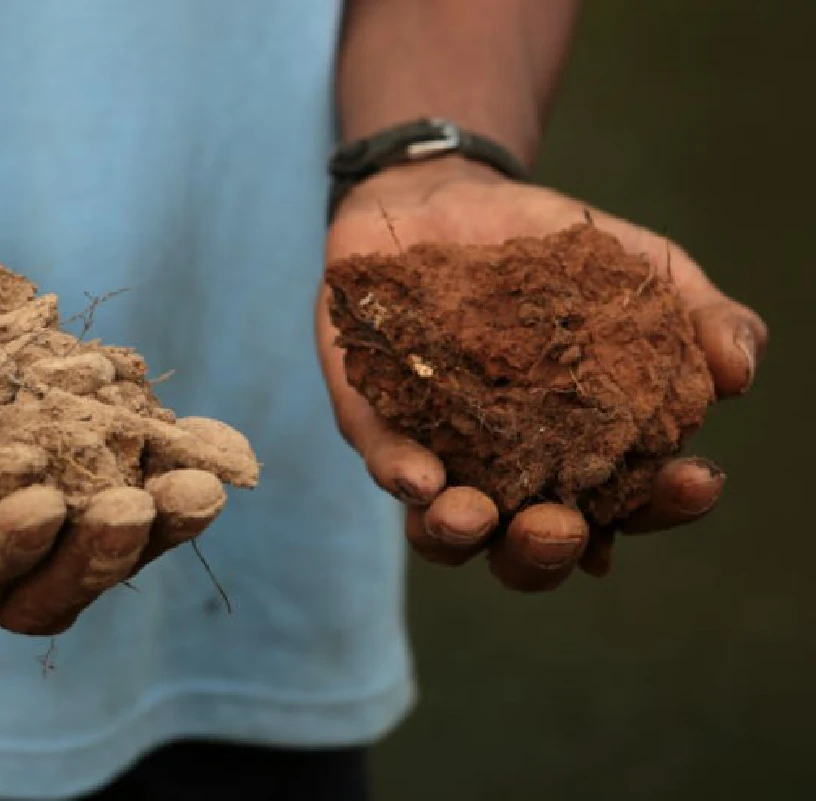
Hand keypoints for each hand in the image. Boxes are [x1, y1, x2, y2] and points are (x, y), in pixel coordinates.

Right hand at [0, 240, 236, 633]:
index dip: (4, 556)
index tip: (39, 505)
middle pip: (56, 582)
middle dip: (100, 557)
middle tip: (138, 512)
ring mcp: (48, 491)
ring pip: (113, 535)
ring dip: (163, 524)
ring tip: (200, 491)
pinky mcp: (87, 444)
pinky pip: (143, 464)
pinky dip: (184, 459)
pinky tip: (220, 449)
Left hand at [317, 159, 767, 590]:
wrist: (445, 197)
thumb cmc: (550, 249)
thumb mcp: (639, 268)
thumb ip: (698, 314)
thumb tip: (738, 372)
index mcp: (582, 454)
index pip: (626, 506)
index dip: (661, 507)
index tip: (691, 479)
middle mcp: (508, 471)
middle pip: (526, 548)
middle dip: (544, 551)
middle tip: (560, 527)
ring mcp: (438, 450)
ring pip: (445, 529)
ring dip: (460, 536)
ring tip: (477, 518)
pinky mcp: (374, 417)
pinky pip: (382, 460)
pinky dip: (399, 474)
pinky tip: (418, 478)